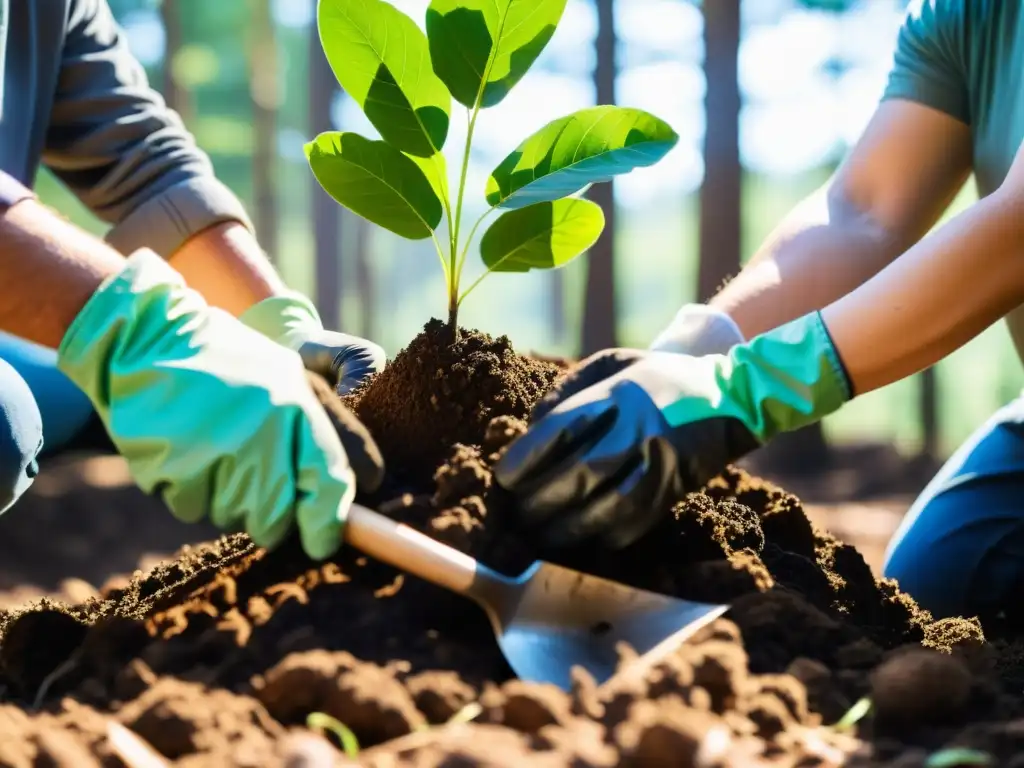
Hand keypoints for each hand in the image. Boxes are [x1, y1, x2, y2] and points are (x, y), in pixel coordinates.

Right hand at [56, 250, 384, 559]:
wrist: (154, 340)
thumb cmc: (237, 367)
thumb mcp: (297, 381)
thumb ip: (332, 431)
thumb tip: (366, 486)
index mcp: (300, 409)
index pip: (330, 484)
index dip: (329, 523)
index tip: (323, 541)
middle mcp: (262, 434)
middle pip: (279, 517)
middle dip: (275, 519)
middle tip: (260, 488)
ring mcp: (214, 453)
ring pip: (236, 516)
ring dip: (231, 500)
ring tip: (220, 451)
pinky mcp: (172, 468)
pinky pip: (193, 508)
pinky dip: (192, 491)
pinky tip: (188, 450)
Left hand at [493, 312, 849, 549]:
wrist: (733, 395)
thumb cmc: (659, 377)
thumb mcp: (613, 363)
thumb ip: (569, 389)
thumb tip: (531, 425)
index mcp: (617, 394)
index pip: (560, 431)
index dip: (526, 460)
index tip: (504, 479)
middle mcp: (637, 429)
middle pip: (577, 475)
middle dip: (539, 501)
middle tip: (515, 515)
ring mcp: (660, 463)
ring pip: (605, 508)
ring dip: (566, 529)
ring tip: (539, 536)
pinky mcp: (676, 490)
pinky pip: (635, 524)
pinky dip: (603, 537)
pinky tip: (580, 542)